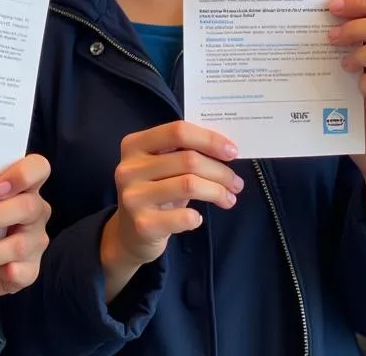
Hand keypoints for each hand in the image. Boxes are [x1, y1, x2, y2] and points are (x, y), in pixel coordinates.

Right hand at [100, 121, 242, 301]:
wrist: (128, 235)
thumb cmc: (154, 191)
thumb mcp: (162, 166)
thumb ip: (184, 151)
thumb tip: (227, 150)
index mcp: (135, 144)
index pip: (178, 131)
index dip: (209, 139)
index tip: (232, 151)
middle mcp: (129, 168)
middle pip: (188, 159)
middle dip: (220, 171)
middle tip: (236, 183)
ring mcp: (133, 196)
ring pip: (189, 184)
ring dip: (217, 191)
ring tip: (229, 198)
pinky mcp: (142, 225)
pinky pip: (184, 216)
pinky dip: (197, 216)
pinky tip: (197, 218)